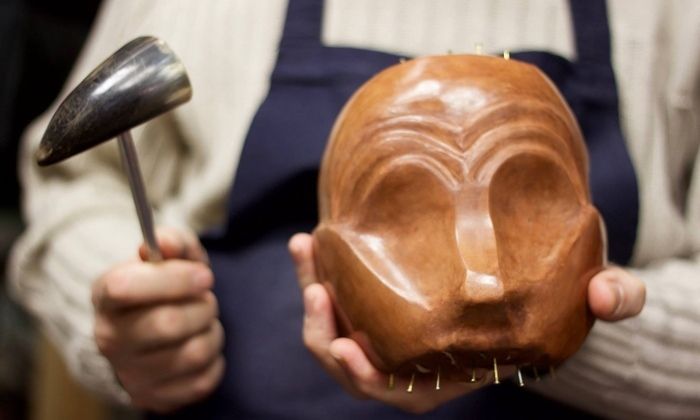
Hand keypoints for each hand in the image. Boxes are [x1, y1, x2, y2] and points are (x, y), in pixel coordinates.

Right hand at [92, 227, 223, 412]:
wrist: (147, 331)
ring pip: (192, 354)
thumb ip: (173, 242)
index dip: (174, 278)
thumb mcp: (167, 257)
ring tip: (205, 323)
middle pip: (168, 323)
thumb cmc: (161, 287)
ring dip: (212, 332)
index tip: (204, 275)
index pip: (126, 287)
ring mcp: (130, 374)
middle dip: (203, 306)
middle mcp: (110, 339)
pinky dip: (215, 361)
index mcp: (105, 296)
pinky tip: (202, 345)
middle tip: (207, 299)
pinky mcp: (154, 398)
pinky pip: (203, 381)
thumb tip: (166, 242)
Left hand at [289, 233, 645, 413]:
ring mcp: (393, 328)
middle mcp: (416, 356)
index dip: (370, 380)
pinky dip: (320, 274)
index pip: (403, 393)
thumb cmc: (559, 290)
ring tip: (305, 247)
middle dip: (325, 333)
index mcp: (453, 369)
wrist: (532, 268)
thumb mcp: (589, 291)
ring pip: (336, 330)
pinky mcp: (381, 298)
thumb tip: (608, 297)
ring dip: (313, 294)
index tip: (347, 351)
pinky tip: (313, 240)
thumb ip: (611, 297)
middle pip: (353, 363)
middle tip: (317, 288)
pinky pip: (340, 298)